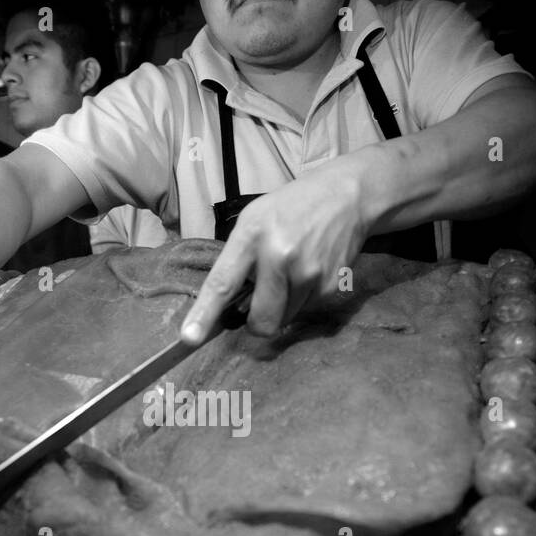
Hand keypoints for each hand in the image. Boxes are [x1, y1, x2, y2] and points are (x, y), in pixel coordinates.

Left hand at [180, 159, 370, 343]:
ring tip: (290, 273)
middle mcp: (280, 256)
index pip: (222, 283)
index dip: (204, 314)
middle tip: (258, 304)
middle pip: (261, 321)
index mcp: (252, 235)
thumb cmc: (291, 208)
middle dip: (256, 322)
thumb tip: (224, 306)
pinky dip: (301, 299)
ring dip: (281, 307)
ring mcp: (308, 273)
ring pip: (283, 320)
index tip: (189, 338)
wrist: (347, 197)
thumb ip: (237, 259)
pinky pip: (305, 311)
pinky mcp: (330, 286)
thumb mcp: (254, 219)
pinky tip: (308, 271)